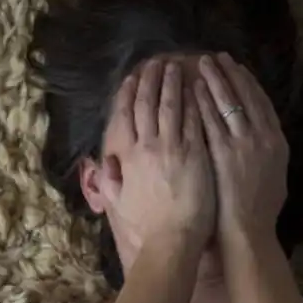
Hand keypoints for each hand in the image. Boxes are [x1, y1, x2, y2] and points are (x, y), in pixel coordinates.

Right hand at [95, 58, 216, 246]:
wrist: (171, 240)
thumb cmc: (146, 226)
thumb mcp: (119, 202)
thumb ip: (110, 180)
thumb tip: (104, 162)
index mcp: (129, 157)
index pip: (126, 116)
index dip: (128, 94)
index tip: (132, 77)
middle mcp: (149, 147)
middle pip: (148, 104)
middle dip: (152, 80)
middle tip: (156, 62)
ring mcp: (174, 148)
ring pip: (172, 106)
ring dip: (174, 84)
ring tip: (177, 67)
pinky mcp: (197, 153)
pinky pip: (196, 120)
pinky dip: (195, 101)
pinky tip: (198, 88)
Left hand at [193, 53, 289, 240]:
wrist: (248, 232)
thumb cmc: (259, 213)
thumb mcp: (274, 179)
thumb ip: (268, 157)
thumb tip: (264, 144)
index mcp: (277, 142)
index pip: (262, 103)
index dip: (249, 84)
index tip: (238, 68)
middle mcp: (263, 138)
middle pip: (246, 96)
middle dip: (231, 74)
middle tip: (218, 57)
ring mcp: (242, 144)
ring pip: (228, 103)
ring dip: (215, 80)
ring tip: (202, 64)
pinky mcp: (222, 153)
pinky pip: (210, 121)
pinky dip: (202, 102)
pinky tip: (192, 89)